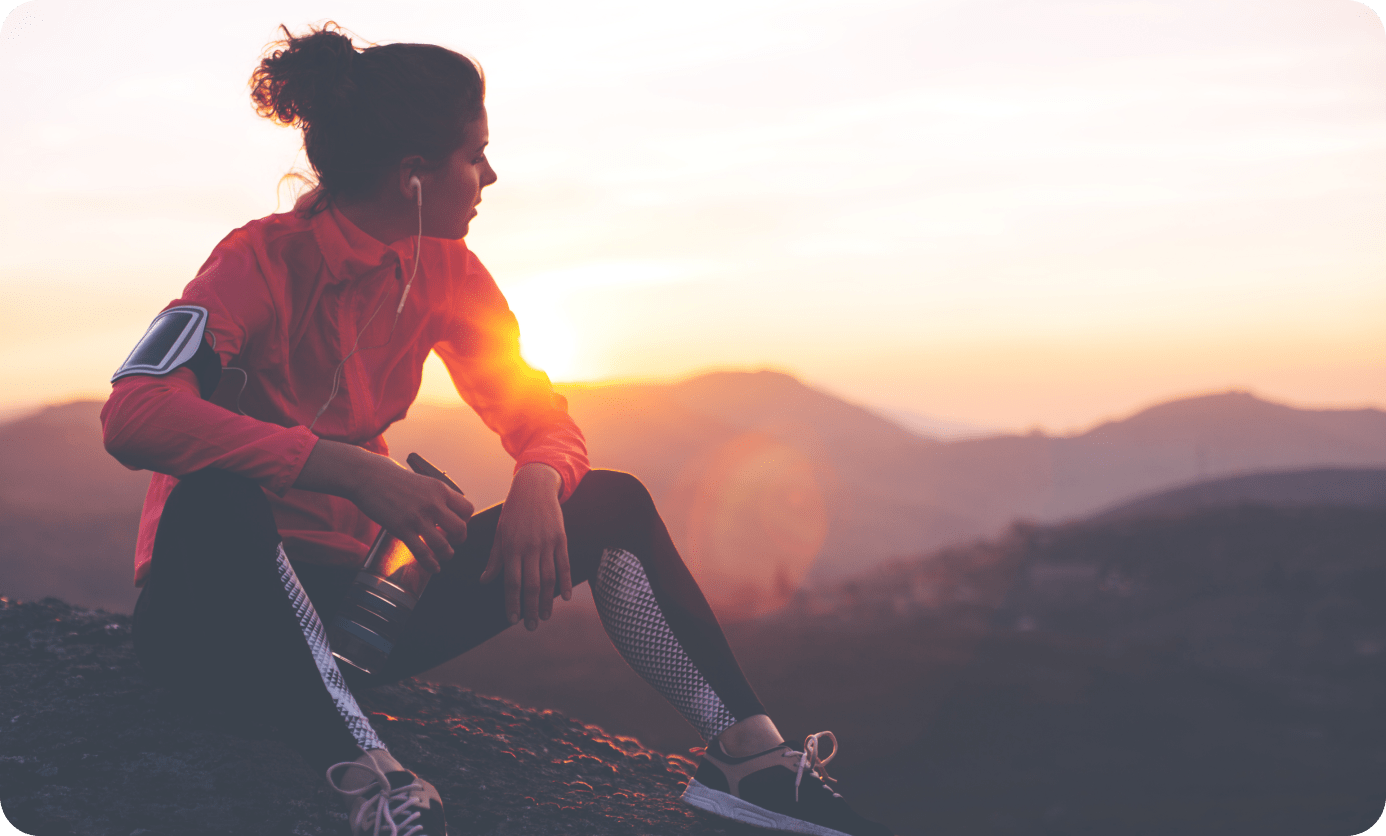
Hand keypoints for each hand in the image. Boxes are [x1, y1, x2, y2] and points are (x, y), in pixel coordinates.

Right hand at [295, 441, 473, 572]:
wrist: (367, 476)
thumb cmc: (391, 477)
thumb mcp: (421, 481)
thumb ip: (434, 495)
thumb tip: (443, 508)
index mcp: (440, 489)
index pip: (467, 509)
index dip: (465, 521)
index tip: (457, 525)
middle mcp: (433, 503)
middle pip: (460, 529)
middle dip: (459, 539)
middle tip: (453, 541)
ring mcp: (418, 517)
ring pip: (443, 545)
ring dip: (447, 554)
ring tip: (444, 555)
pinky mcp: (402, 529)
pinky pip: (422, 552)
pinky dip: (430, 563)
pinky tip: (433, 567)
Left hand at [479, 463, 569, 629]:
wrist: (535, 487)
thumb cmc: (514, 511)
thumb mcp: (500, 533)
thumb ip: (495, 559)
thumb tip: (484, 581)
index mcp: (511, 547)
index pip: (511, 582)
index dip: (512, 602)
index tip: (512, 619)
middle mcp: (529, 547)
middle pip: (531, 585)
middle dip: (530, 608)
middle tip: (530, 626)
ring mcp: (547, 543)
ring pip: (548, 578)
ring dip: (547, 600)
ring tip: (545, 617)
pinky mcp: (561, 539)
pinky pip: (564, 565)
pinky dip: (565, 582)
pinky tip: (564, 597)